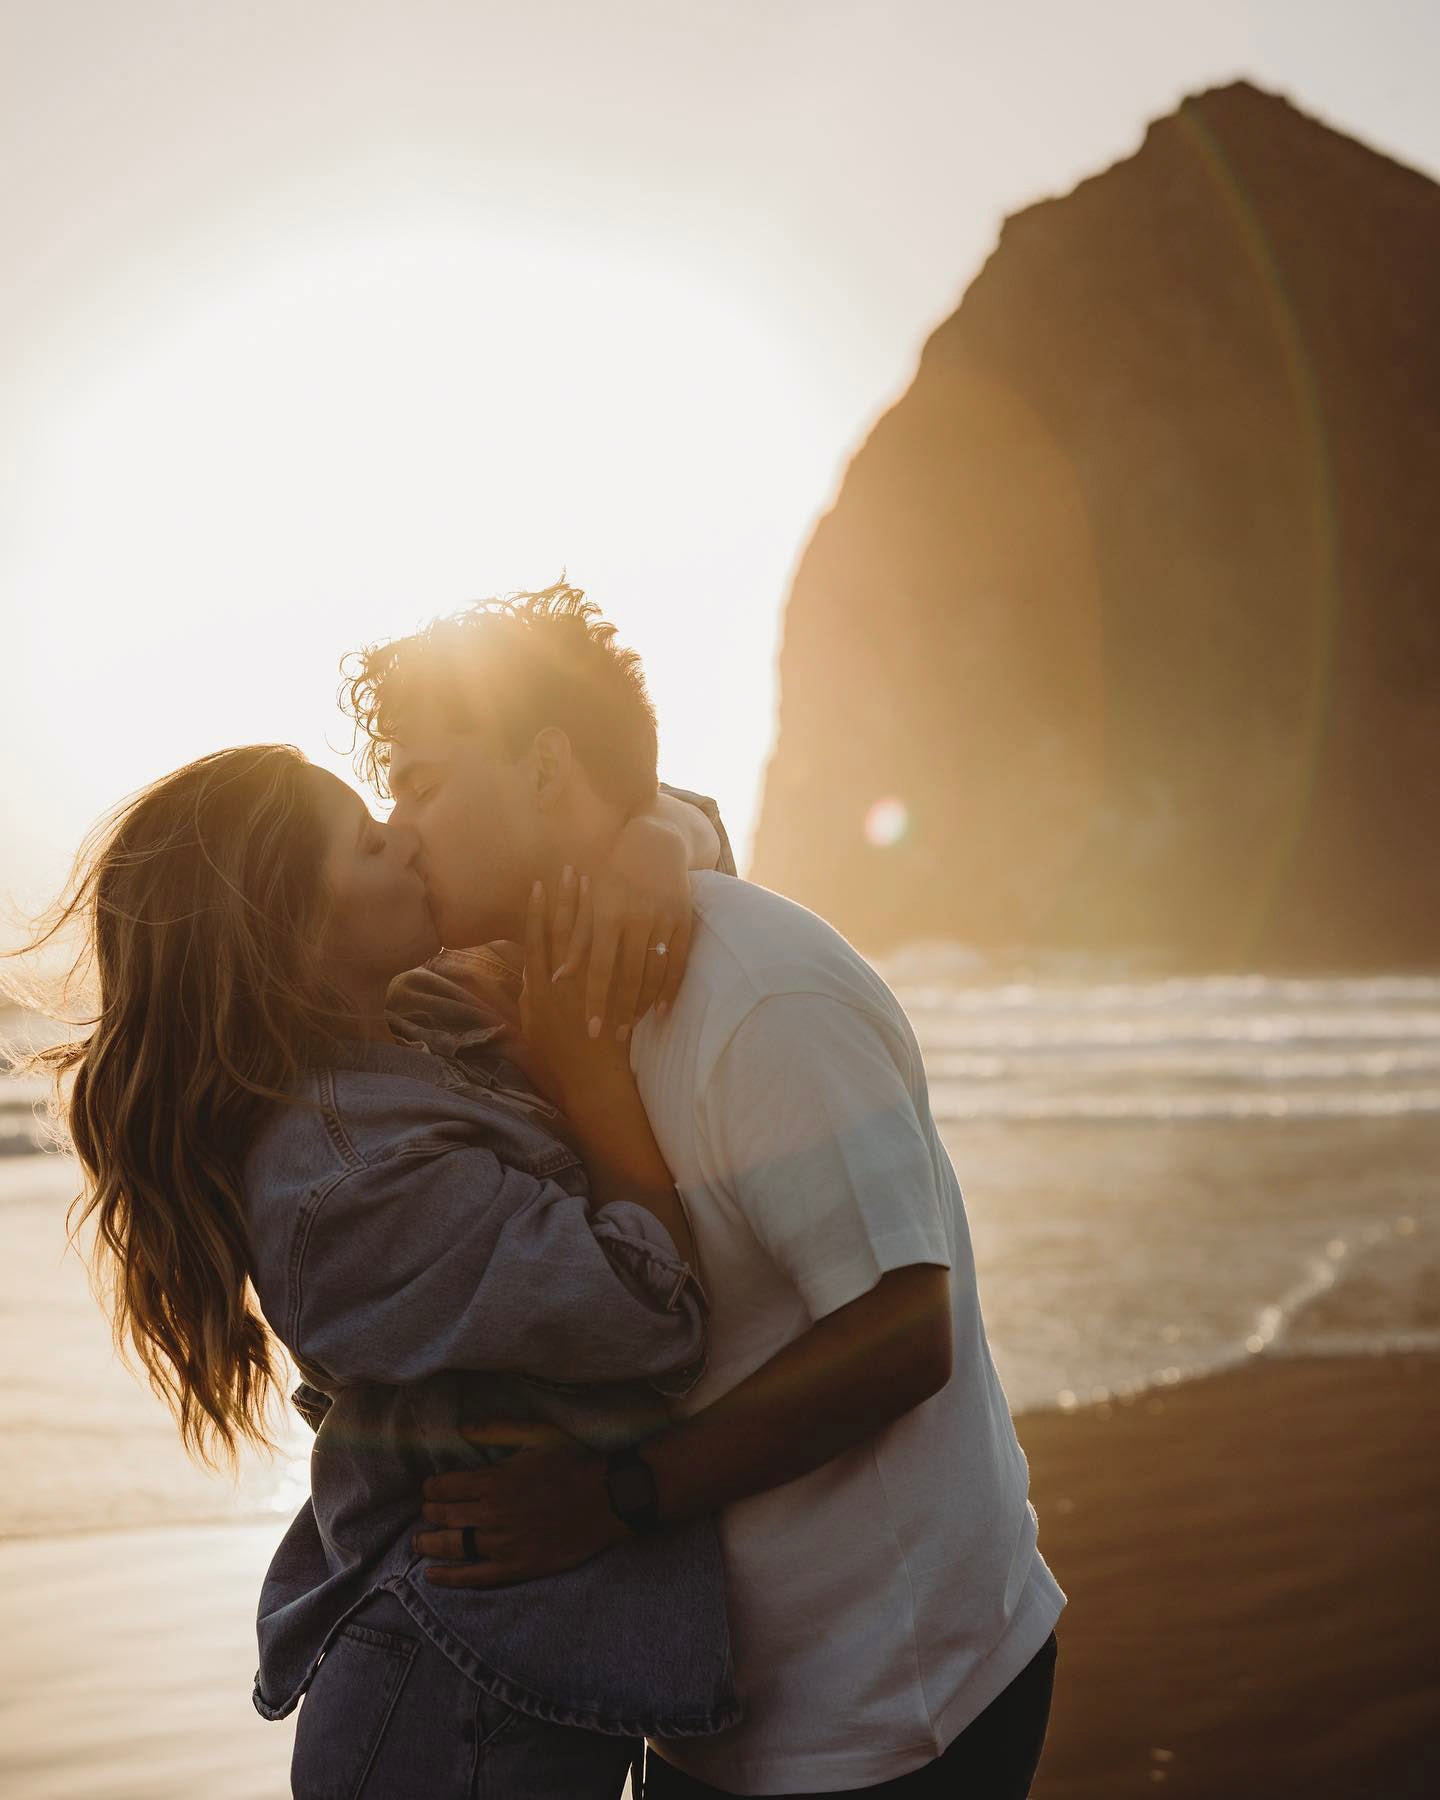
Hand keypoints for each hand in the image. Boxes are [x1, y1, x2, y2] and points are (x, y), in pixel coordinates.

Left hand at [412, 1421, 628, 1587]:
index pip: (446, 1487)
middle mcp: (493, 1514)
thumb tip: (461, 1428)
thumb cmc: (572, 1463)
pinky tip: (432, 1575)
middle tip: (426, 1513)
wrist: (608, 1499)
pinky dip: (450, 1577)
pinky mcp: (518, 1567)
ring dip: (430, 1544)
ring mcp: (504, 1543)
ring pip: (455, 1546)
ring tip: (419, 1543)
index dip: (432, 1488)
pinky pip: (475, 1576)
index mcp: (495, 1480)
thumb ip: (497, 1429)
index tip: (430, 1489)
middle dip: (430, 1514)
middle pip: (445, 1516)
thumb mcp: (536, 1434)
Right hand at [518, 874, 631, 1108]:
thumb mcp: (534, 1024)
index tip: (540, 885)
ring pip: (586, 938)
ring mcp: (585, 987)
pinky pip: (609, 956)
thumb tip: (529, 973)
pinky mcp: (607, 993)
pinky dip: (611, 932)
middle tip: (569, 868)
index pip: (536, 939)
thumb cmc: (559, 1058)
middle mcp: (559, 983)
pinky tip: (617, 911)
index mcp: (537, 988)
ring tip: (593, 879)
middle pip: (562, 930)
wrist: (590, 1081)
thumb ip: (530, 996)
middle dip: (565, 898)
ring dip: (588, 907)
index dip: (537, 911)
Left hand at [551, 813, 693, 1042]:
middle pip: (628, 977)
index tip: (591, 1031)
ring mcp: (663, 920)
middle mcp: (636, 918)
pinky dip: (672, 988)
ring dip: (644, 1003)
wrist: (654, 841)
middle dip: (621, 1011)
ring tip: (634, 1026)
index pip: (599, 969)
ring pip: (654, 972)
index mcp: (608, 914)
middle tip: (613, 1038)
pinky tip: (663, 1010)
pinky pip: (679, 961)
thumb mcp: (591, 903)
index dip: (595, 1001)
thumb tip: (555, 977)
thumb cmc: (613, 872)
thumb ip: (576, 941)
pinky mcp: (683, 920)